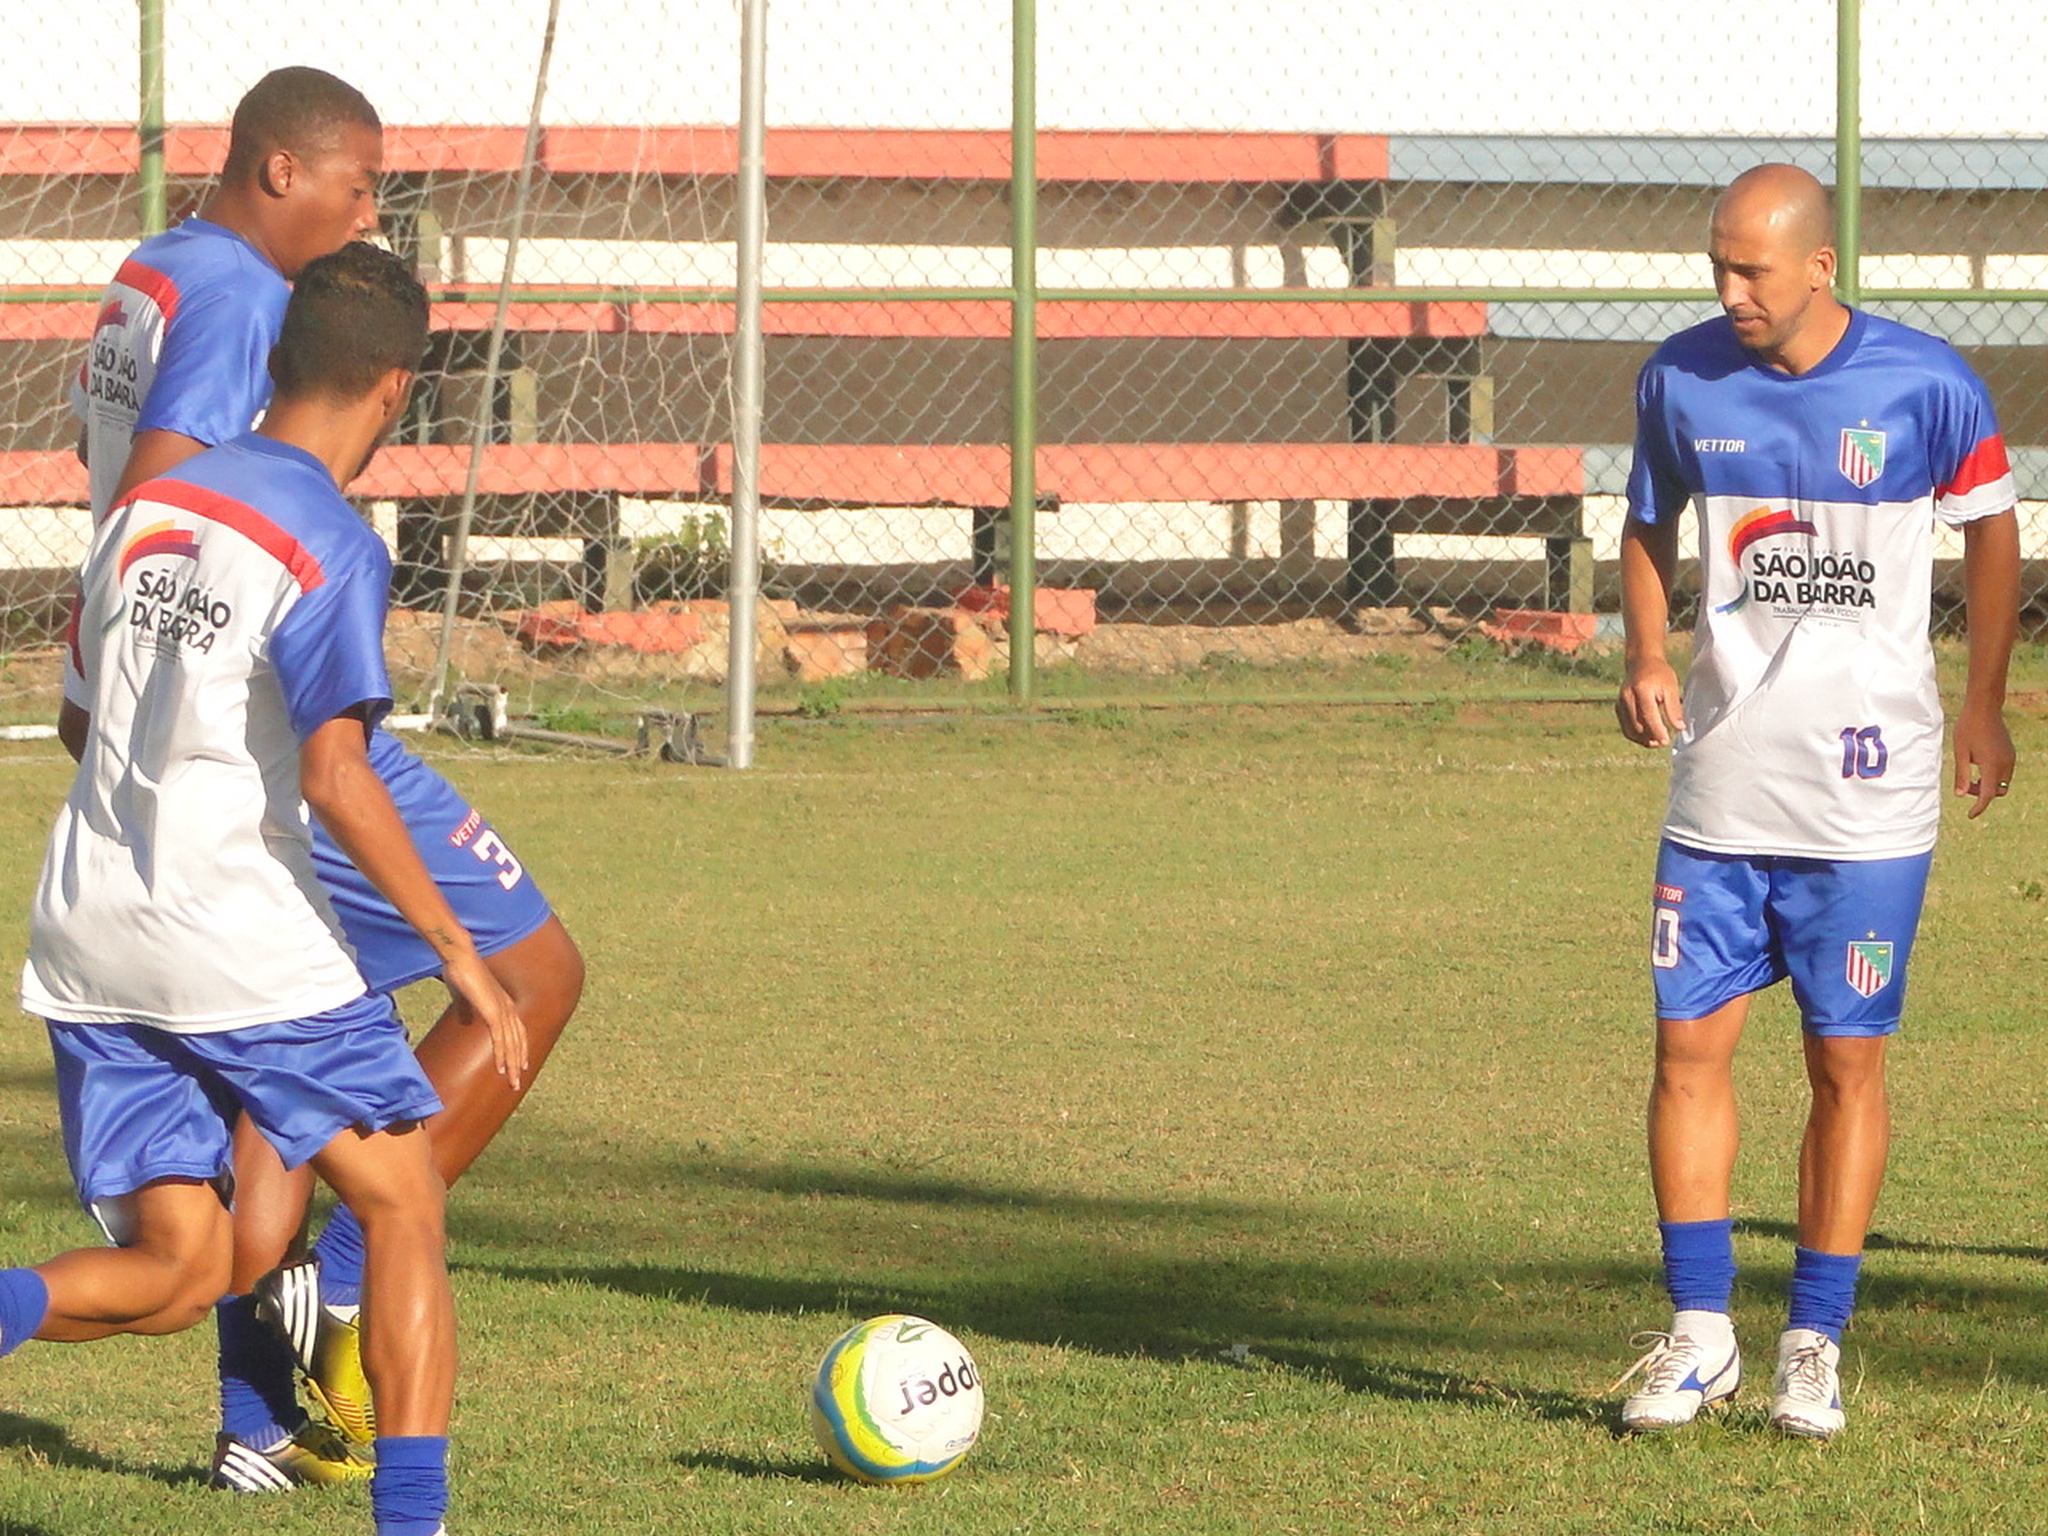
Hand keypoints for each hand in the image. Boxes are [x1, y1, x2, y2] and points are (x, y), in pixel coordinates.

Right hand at [441, 949, 528, 1090]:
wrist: (459, 957)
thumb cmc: (460, 972)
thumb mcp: (463, 996)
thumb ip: (466, 1009)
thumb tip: (464, 1020)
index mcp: (504, 1004)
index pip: (517, 1032)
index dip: (518, 1049)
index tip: (518, 1065)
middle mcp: (508, 1008)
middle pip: (517, 1042)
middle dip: (517, 1063)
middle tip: (516, 1082)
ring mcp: (502, 1010)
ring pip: (511, 1044)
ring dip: (511, 1065)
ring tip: (511, 1082)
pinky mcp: (493, 1012)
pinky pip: (500, 1038)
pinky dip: (501, 1054)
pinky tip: (500, 1068)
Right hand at [1616, 658, 1686, 747]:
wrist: (1641, 663)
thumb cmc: (1659, 674)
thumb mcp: (1671, 687)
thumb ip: (1674, 708)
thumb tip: (1679, 728)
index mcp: (1641, 689)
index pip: (1648, 715)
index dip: (1657, 731)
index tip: (1666, 741)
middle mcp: (1627, 697)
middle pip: (1637, 725)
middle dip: (1650, 738)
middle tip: (1664, 742)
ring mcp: (1620, 703)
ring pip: (1629, 730)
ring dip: (1642, 740)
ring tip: (1656, 742)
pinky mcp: (1618, 708)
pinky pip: (1625, 727)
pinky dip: (1636, 735)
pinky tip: (1647, 737)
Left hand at [1952, 702, 2014, 819]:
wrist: (1984, 708)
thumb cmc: (1968, 728)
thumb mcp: (1960, 752)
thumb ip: (1962, 775)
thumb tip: (1961, 795)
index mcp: (1992, 765)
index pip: (1988, 794)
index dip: (1979, 807)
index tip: (1970, 815)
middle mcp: (2005, 763)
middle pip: (1998, 791)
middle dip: (1983, 794)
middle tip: (1966, 786)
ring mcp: (2010, 758)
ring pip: (2003, 783)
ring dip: (1989, 785)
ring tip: (1971, 776)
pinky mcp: (2010, 753)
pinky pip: (2005, 772)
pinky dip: (1993, 776)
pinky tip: (1979, 766)